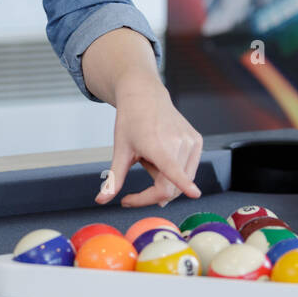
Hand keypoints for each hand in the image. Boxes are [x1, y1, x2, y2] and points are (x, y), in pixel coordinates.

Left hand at [96, 82, 202, 208]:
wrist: (145, 96)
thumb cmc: (130, 121)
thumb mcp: (120, 151)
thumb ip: (114, 179)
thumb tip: (100, 201)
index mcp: (156, 144)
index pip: (172, 168)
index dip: (184, 183)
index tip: (195, 193)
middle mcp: (178, 142)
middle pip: (172, 187)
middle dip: (152, 197)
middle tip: (132, 196)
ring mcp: (191, 141)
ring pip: (182, 181)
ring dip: (165, 183)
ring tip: (150, 162)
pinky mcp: (197, 141)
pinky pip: (188, 171)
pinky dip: (175, 174)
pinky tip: (163, 157)